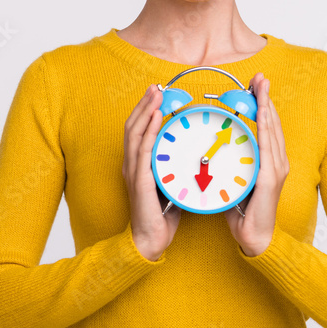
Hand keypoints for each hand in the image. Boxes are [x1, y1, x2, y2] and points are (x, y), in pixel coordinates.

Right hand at [123, 84, 180, 260]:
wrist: (150, 240)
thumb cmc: (161, 215)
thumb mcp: (169, 184)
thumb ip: (174, 167)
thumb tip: (195, 153)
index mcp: (137, 164)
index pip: (138, 130)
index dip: (145, 110)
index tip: (157, 94)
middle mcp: (131, 164)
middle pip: (134, 125)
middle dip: (145, 104)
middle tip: (156, 87)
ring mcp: (133, 171)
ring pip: (136, 132)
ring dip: (146, 110)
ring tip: (157, 94)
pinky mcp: (139, 180)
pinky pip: (143, 149)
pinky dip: (149, 130)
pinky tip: (157, 117)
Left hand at [224, 72, 289, 256]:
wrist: (254, 237)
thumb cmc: (242, 210)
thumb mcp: (234, 179)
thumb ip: (229, 162)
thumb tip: (210, 147)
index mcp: (269, 160)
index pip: (266, 125)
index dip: (262, 103)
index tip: (255, 84)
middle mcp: (277, 161)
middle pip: (272, 122)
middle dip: (266, 98)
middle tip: (259, 77)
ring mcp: (277, 169)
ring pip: (272, 130)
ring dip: (267, 107)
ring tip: (261, 87)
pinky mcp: (271, 179)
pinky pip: (268, 149)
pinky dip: (265, 129)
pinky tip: (262, 115)